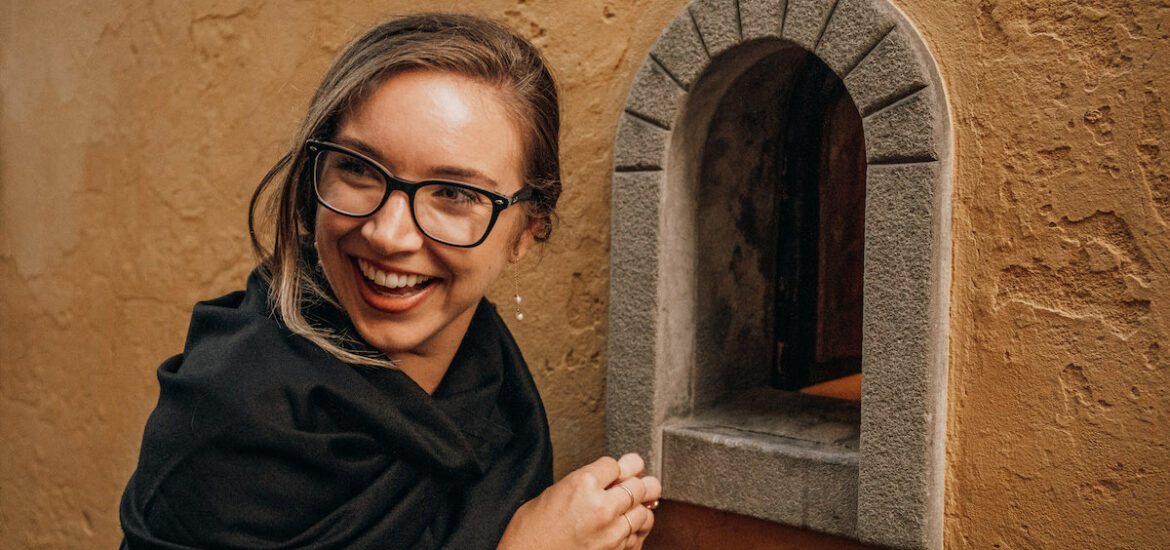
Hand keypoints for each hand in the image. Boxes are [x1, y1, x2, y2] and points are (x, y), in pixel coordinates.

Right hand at [498, 453, 661, 549]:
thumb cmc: (529, 534)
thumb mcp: (550, 494)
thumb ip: (579, 483)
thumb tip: (599, 478)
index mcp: (582, 485)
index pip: (615, 465)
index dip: (615, 467)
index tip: (617, 468)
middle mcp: (601, 507)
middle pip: (637, 484)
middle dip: (636, 481)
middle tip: (636, 479)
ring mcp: (611, 533)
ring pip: (643, 511)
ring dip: (640, 506)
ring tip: (636, 503)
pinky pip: (637, 537)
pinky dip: (636, 530)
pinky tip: (631, 526)